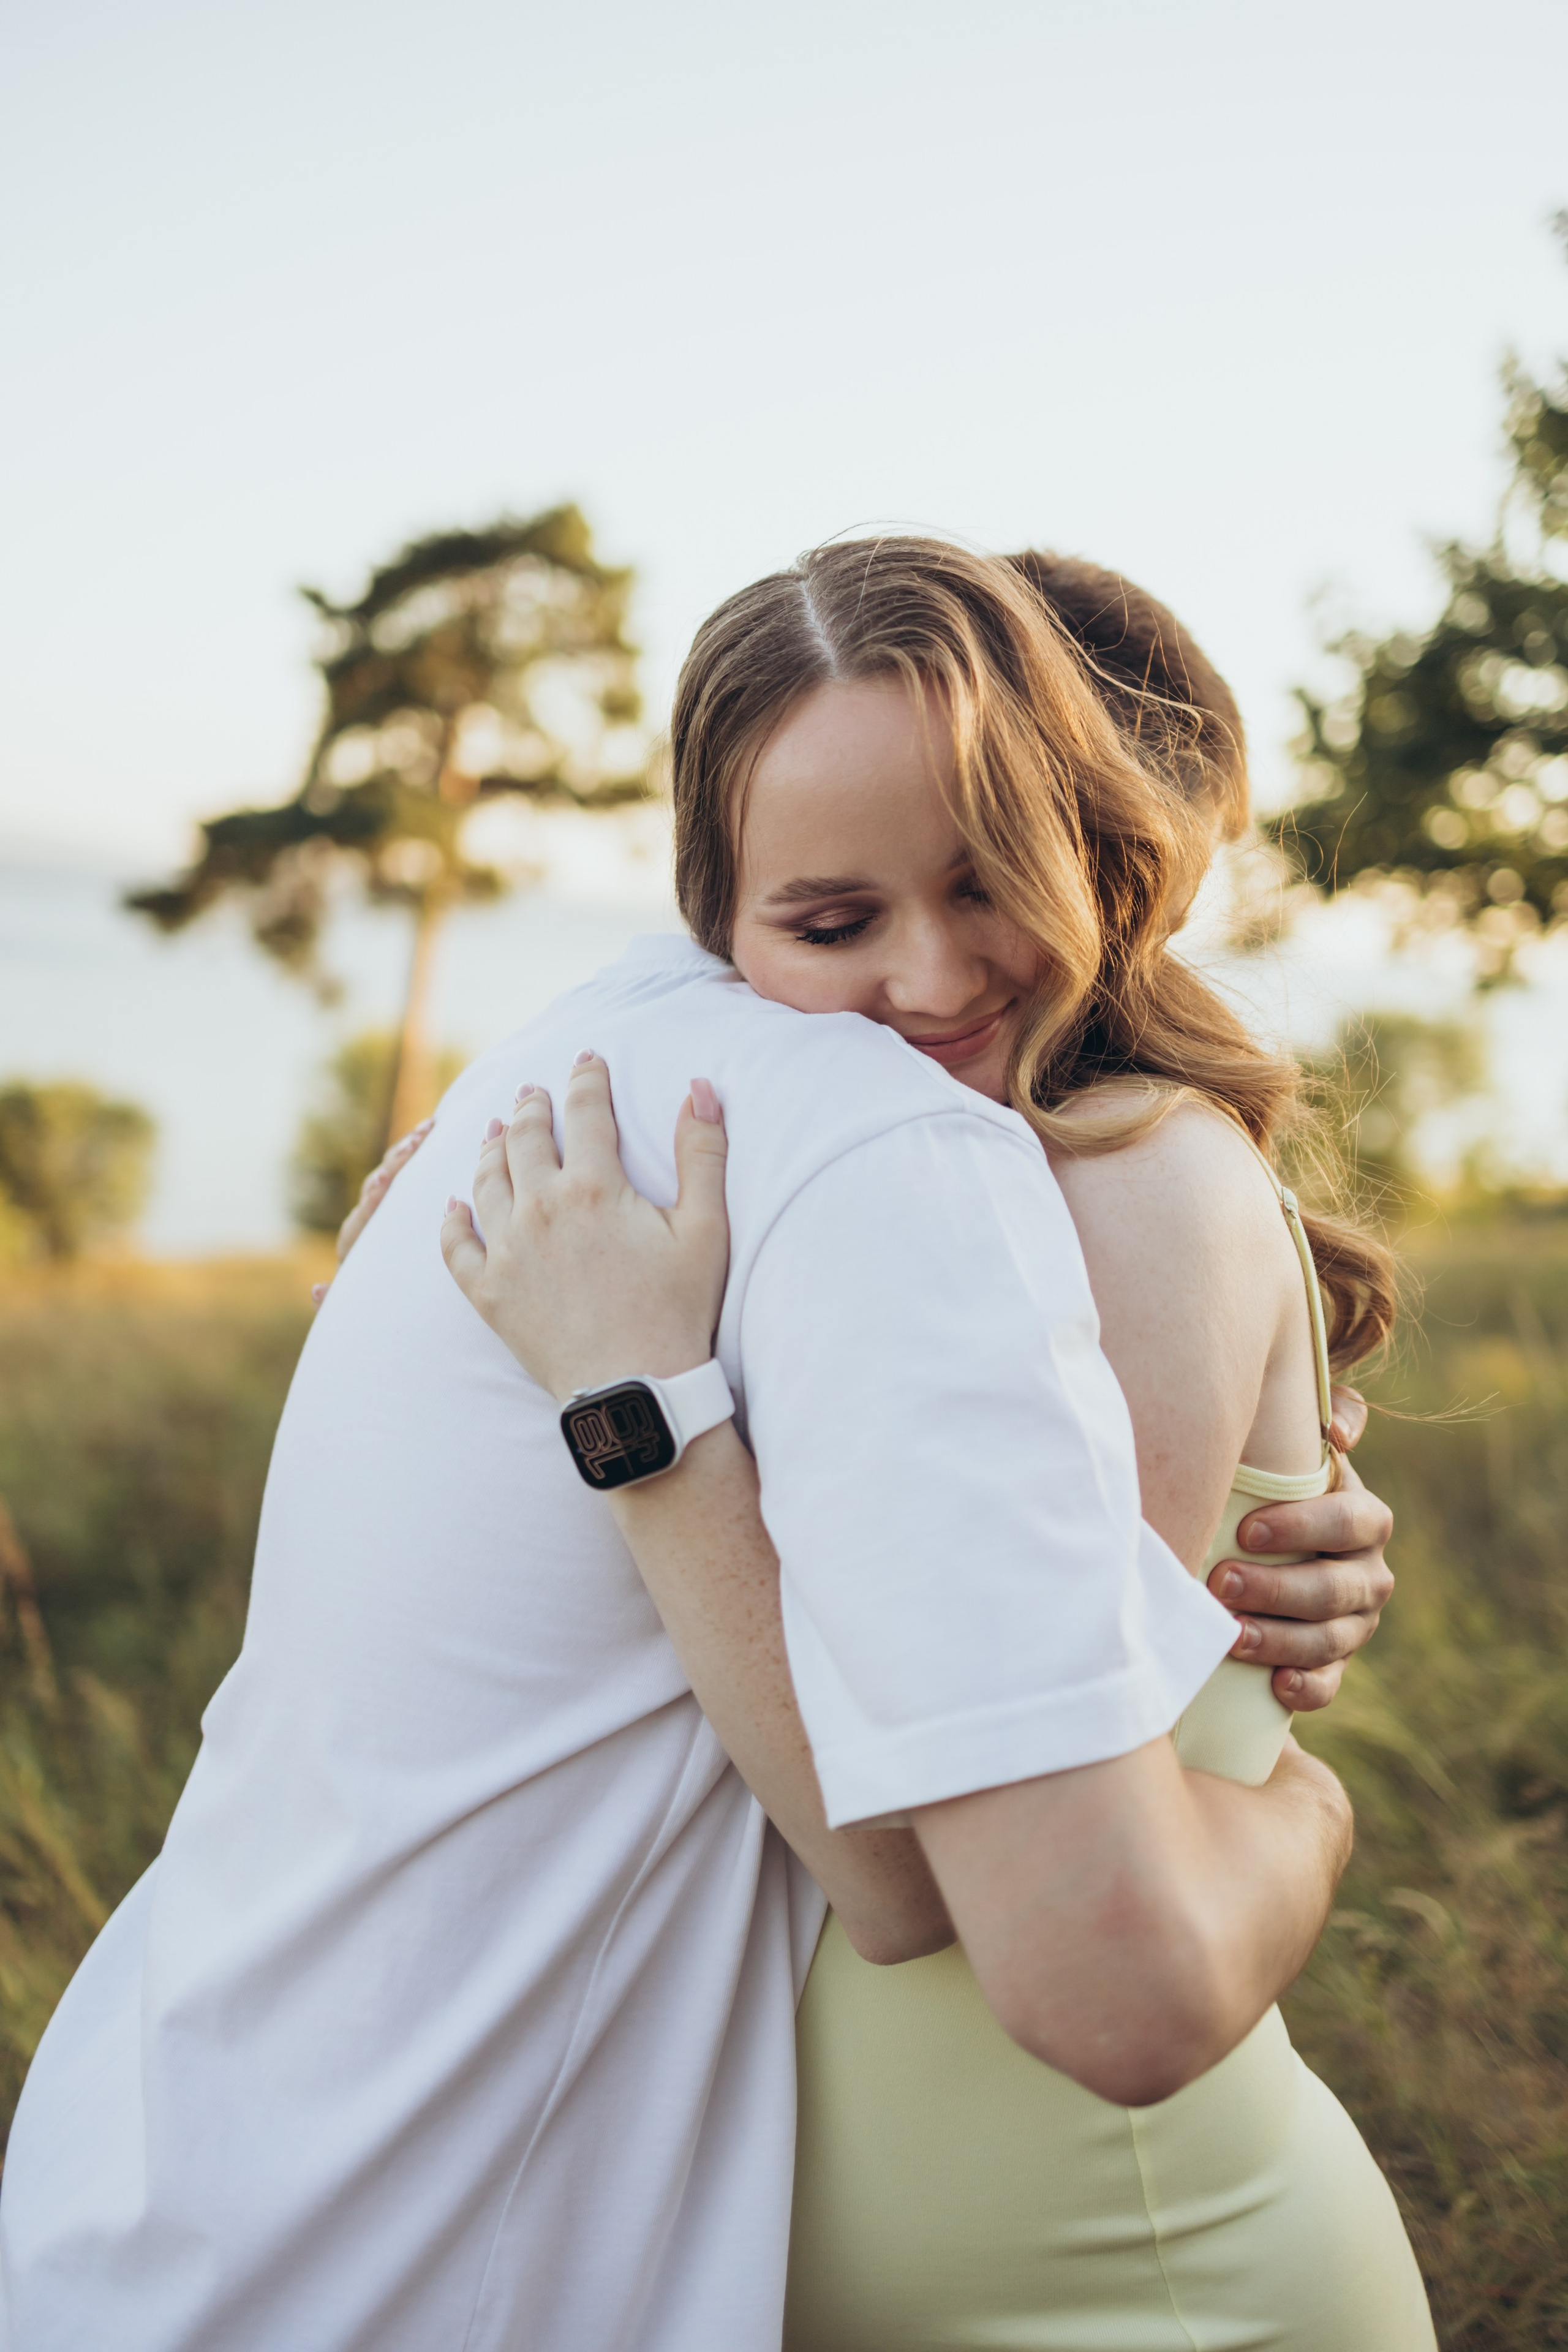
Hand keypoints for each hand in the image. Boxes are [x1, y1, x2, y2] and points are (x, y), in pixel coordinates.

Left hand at [311, 1118, 434, 1305]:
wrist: (387, 1285)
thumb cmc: (376, 1298)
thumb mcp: (358, 1301)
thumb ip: (337, 1299)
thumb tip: (316, 1290)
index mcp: (355, 1243)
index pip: (362, 1215)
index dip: (373, 1198)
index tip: (385, 1181)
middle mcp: (366, 1218)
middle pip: (377, 1185)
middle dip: (396, 1164)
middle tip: (415, 1144)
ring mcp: (383, 1203)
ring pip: (392, 1171)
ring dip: (408, 1150)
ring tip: (428, 1129)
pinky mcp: (401, 1193)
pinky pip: (408, 1168)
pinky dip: (418, 1149)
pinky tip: (434, 1126)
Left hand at [440, 1055, 729, 1401]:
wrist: (636, 1390)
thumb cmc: (679, 1311)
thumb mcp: (705, 1229)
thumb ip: (702, 1153)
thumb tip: (699, 1088)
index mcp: (594, 1187)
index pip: (586, 1111)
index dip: (587, 1079)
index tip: (586, 1059)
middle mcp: (541, 1209)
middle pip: (525, 1138)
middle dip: (531, 1106)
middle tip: (532, 1092)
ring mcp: (508, 1250)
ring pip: (486, 1182)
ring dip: (490, 1149)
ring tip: (495, 1131)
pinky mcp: (488, 1292)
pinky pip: (456, 1247)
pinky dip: (451, 1220)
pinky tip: (451, 1205)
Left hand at [1208, 1405, 1392, 1713]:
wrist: (1265, 1540)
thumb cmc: (1273, 1482)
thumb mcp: (1298, 1441)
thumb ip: (1327, 1415)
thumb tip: (1339, 1433)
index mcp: (1363, 1518)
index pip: (1350, 1522)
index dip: (1303, 1527)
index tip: (1247, 1531)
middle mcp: (1367, 1572)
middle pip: (1334, 1587)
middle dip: (1277, 1588)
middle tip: (1220, 1582)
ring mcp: (1355, 1622)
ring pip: (1331, 1639)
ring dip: (1280, 1639)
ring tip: (1231, 1636)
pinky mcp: (1334, 1662)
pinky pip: (1331, 1682)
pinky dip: (1309, 1688)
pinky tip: (1278, 1686)